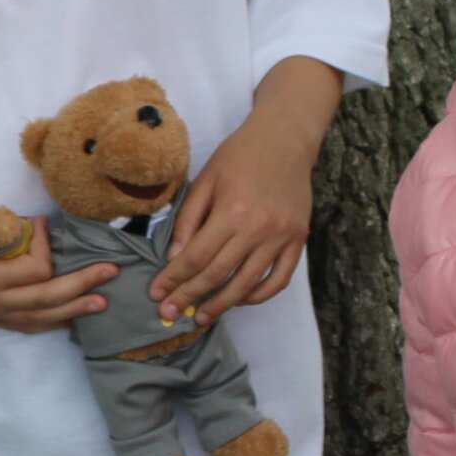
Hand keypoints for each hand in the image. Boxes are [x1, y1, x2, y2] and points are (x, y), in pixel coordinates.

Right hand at [0, 216, 115, 333]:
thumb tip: (32, 228)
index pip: (36, 268)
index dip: (47, 244)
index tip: (43, 222)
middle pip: (50, 299)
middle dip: (83, 284)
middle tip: (110, 272)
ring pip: (41, 318)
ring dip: (74, 309)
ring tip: (100, 302)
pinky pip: (25, 325)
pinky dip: (50, 321)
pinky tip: (67, 317)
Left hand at [150, 115, 315, 326]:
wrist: (286, 139)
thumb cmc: (240, 155)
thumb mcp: (205, 180)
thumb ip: (188, 220)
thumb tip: (174, 259)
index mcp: (231, 210)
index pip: (196, 257)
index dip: (174, 279)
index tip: (157, 294)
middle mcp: (258, 228)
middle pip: (217, 274)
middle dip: (189, 297)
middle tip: (170, 314)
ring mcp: (281, 237)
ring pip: (247, 284)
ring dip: (221, 304)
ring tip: (200, 317)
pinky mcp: (298, 240)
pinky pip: (279, 279)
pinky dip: (259, 295)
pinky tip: (240, 299)